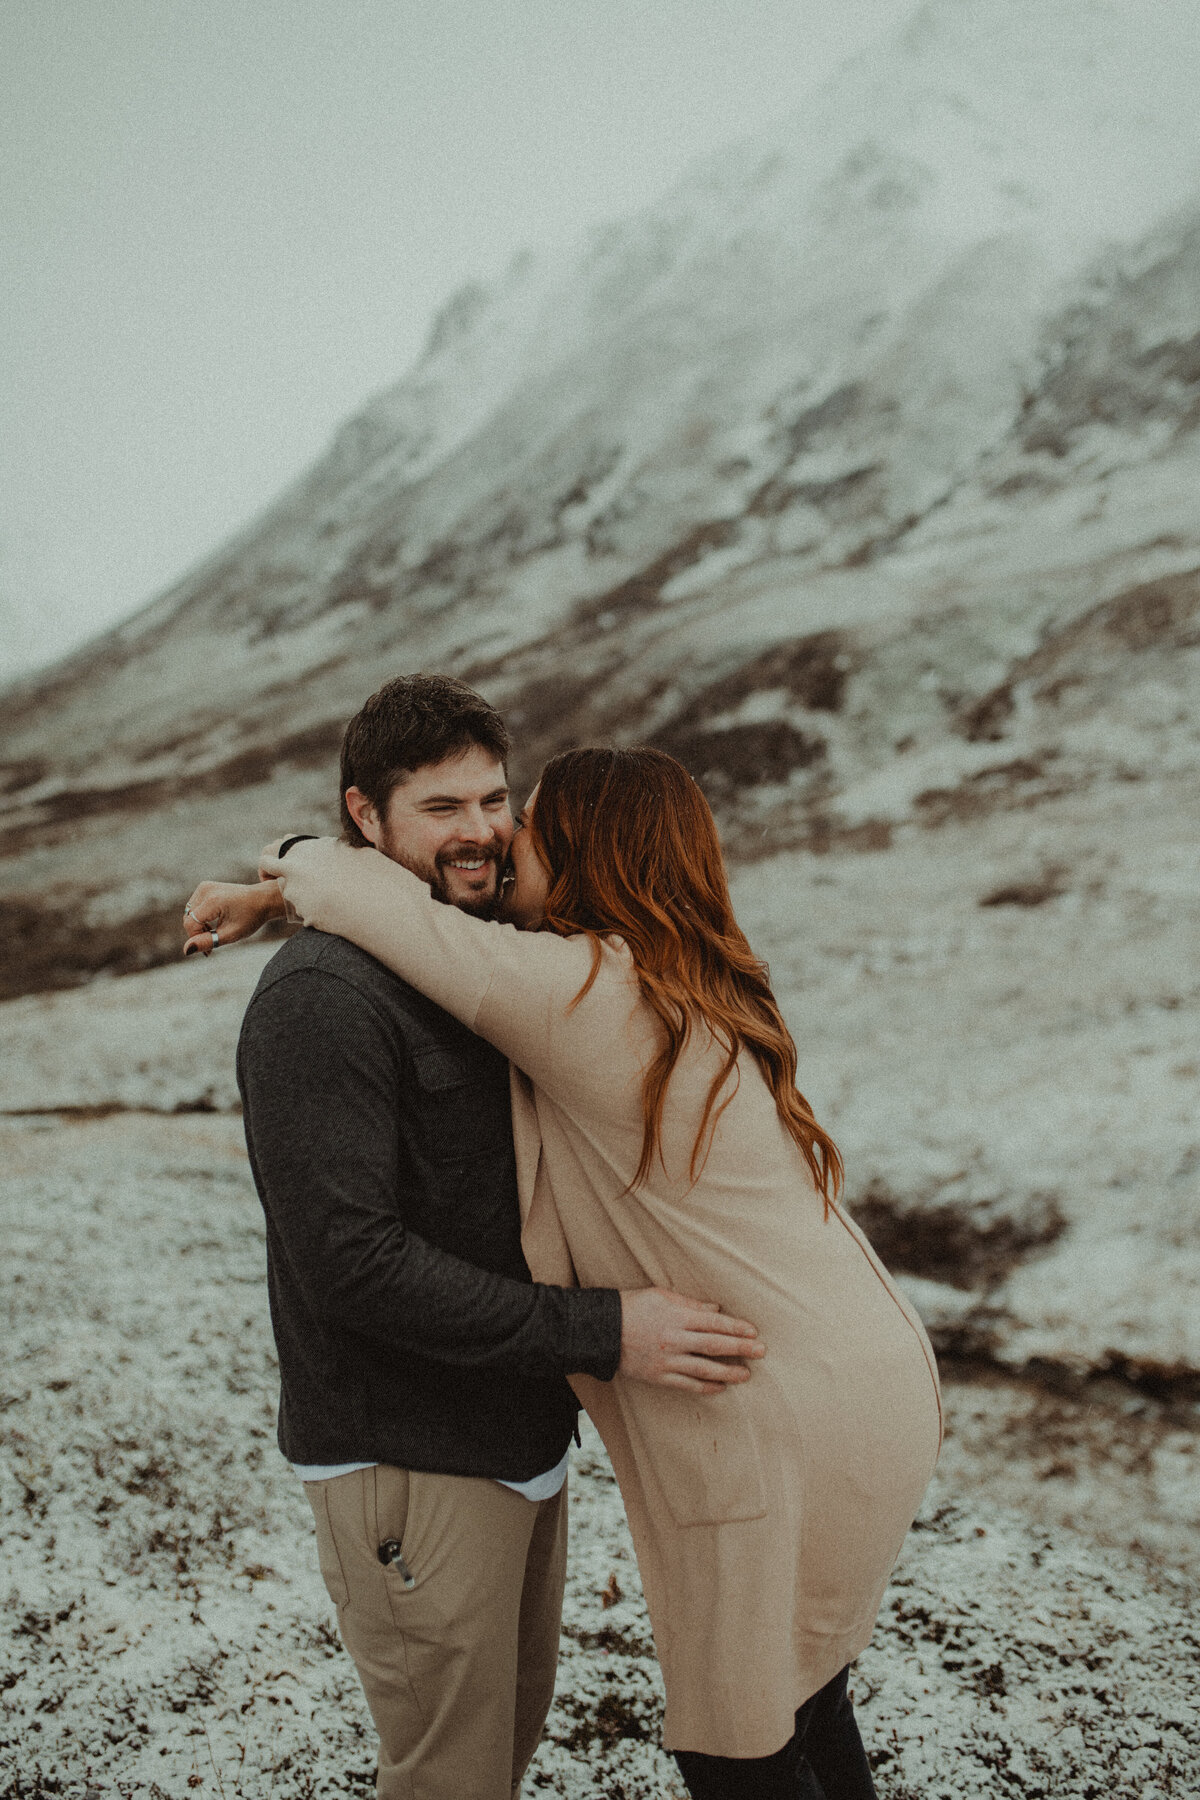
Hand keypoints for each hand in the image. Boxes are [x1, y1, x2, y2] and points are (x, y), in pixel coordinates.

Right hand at [182, 879, 286, 955]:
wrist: (263, 899)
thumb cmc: (250, 917)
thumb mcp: (231, 934)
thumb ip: (207, 942)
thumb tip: (187, 950)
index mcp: (213, 900)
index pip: (191, 924)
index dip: (196, 939)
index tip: (210, 950)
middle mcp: (206, 890)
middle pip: (188, 919)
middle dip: (197, 934)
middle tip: (213, 944)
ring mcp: (204, 887)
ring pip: (189, 914)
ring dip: (198, 926)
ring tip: (214, 933)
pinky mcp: (205, 887)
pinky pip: (194, 907)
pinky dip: (200, 918)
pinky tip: (212, 924)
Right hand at [617, 1288, 764, 1395]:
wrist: (602, 1330)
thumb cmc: (632, 1307)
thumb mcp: (661, 1296)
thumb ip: (690, 1304)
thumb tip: (715, 1309)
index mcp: (677, 1317)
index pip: (714, 1323)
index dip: (736, 1328)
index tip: (753, 1332)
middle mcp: (675, 1340)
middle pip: (715, 1345)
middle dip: (740, 1349)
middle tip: (761, 1352)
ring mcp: (667, 1360)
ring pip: (704, 1368)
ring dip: (728, 1372)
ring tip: (746, 1374)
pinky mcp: (658, 1376)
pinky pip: (687, 1384)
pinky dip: (705, 1386)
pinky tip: (720, 1387)